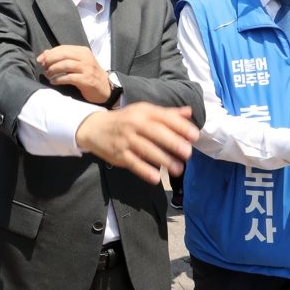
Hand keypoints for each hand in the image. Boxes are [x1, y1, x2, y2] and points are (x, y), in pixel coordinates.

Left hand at [37, 45, 110, 104]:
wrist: (106, 88)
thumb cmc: (89, 74)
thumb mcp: (78, 63)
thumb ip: (64, 57)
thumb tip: (45, 54)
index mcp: (83, 51)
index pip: (63, 48)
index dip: (50, 53)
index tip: (40, 59)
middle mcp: (85, 58)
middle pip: (63, 55)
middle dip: (50, 60)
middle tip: (43, 66)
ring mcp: (87, 69)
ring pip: (65, 65)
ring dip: (53, 69)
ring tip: (48, 74)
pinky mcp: (86, 80)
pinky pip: (68, 78)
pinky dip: (58, 79)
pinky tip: (53, 81)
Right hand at [75, 103, 198, 183]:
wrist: (94, 128)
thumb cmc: (126, 120)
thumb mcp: (144, 112)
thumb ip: (167, 114)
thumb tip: (189, 112)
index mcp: (144, 112)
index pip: (164, 117)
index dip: (180, 126)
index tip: (195, 136)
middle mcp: (134, 123)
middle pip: (155, 133)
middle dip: (173, 143)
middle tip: (188, 153)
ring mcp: (126, 139)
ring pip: (146, 150)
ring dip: (163, 160)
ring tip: (178, 169)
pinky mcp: (119, 154)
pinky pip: (133, 163)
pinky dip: (144, 171)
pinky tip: (156, 178)